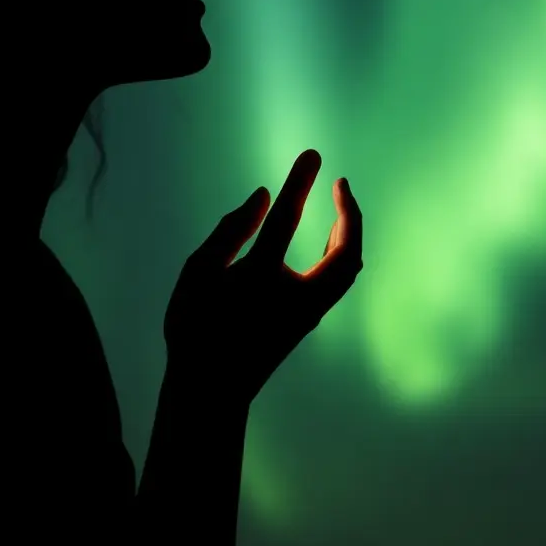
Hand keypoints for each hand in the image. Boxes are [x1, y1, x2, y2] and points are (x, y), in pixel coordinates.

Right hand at [163, 149, 363, 407]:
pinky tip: (329, 244)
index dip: (300, 184)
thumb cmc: (195, 327)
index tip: (313, 155)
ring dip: (350, 235)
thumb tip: (262, 196)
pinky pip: (338, 282)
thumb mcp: (197, 273)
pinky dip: (341, 254)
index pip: (287, 220)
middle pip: (345, 251)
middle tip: (340, 185)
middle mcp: (294, 297)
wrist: (210, 389)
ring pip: (348, 270)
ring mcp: (308, 314)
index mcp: (259, 278)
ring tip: (339, 209)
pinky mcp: (308, 323)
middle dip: (350, 214)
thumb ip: (229, 231)